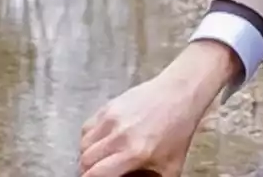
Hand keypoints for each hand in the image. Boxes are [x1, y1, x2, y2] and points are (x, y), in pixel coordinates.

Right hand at [78, 41, 240, 175]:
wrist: (179, 94)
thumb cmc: (177, 130)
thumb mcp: (170, 167)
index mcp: (135, 152)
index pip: (94, 174)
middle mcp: (119, 135)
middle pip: (85, 161)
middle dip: (89, 171)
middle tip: (100, 173)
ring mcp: (111, 118)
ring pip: (83, 144)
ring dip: (89, 155)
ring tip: (102, 158)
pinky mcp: (108, 106)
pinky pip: (86, 128)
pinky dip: (90, 138)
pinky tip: (104, 141)